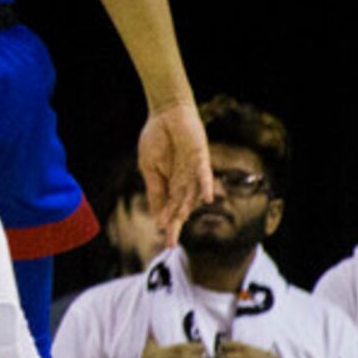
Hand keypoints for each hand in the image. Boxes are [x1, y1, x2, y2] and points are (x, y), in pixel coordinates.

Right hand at [139, 102, 214, 245]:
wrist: (165, 113)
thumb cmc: (156, 138)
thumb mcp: (149, 167)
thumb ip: (155, 189)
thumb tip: (156, 212)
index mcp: (170, 184)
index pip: (169, 208)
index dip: (165, 223)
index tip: (162, 240)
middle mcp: (184, 181)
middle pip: (179, 207)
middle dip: (174, 225)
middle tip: (170, 244)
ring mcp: (193, 172)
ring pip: (190, 196)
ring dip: (184, 211)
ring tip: (177, 226)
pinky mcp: (200, 159)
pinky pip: (204, 176)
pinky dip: (206, 187)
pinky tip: (208, 200)